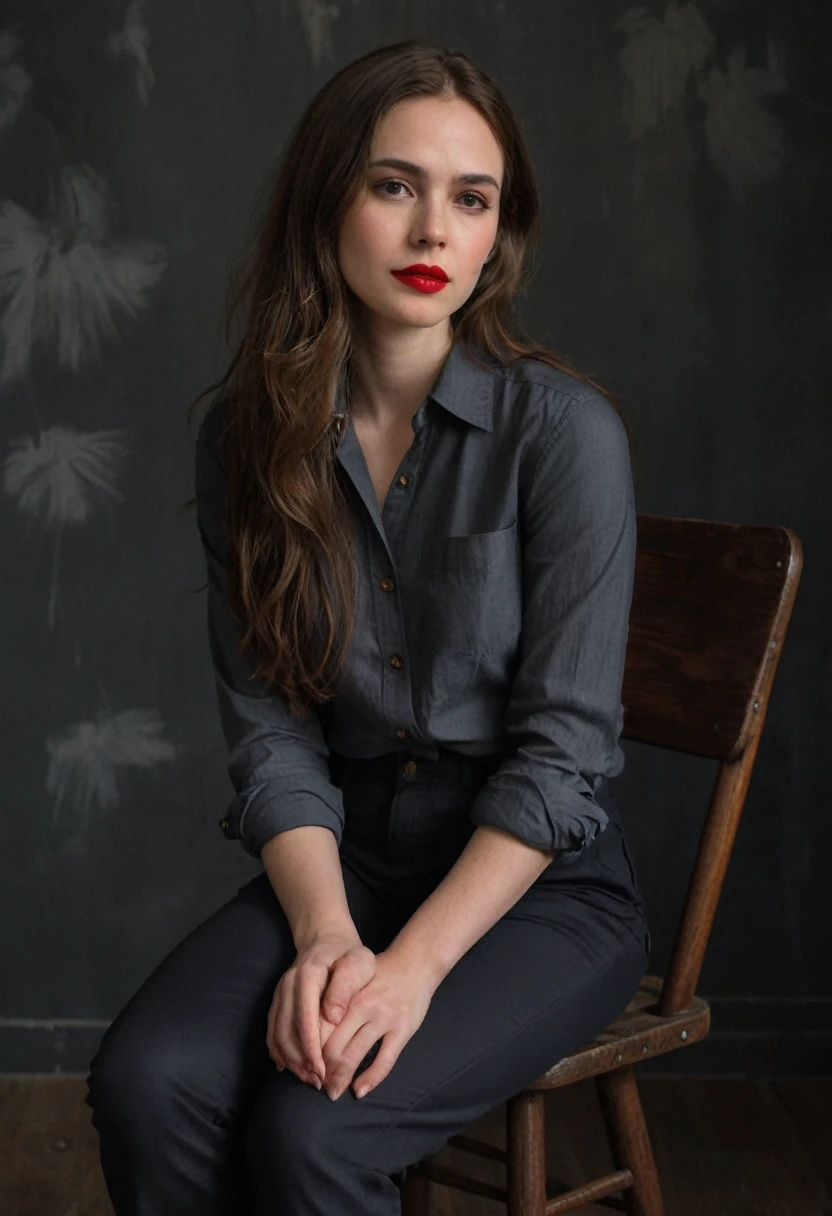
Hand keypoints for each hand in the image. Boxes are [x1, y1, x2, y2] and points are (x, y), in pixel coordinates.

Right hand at [266, 927, 375, 1088]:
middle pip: (287, 1030)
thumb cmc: (348, 954)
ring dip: (291, 1060)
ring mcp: (280, 993)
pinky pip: (272, 1030)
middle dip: (300, 1060)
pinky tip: (287, 1068)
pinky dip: (278, 1051)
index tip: (323, 1070)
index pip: (304, 1017)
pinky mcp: (278, 1001)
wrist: (326, 939)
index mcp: (308, 975)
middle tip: (319, 1081)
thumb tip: (332, 1016)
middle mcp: (288, 985)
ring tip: (309, 1078)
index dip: (311, 1047)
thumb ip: (347, 986)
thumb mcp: (358, 962)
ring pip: (277, 1033)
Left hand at [320, 948, 435, 1101]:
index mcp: (346, 994)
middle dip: (322, 1070)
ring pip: (355, 1056)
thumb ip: (331, 1000)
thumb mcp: (350, 977)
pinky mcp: (403, 1029)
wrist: (415, 963)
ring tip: (333, 1091)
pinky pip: (384, 1061)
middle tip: (317, 1084)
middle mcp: (363, 1006)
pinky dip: (370, 1080)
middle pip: (333, 1046)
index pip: (319, 1028)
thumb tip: (309, 1032)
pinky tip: (359, 1090)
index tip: (305, 1065)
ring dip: (340, 1079)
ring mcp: (384, 1018)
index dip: (309, 1051)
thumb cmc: (377, 973)